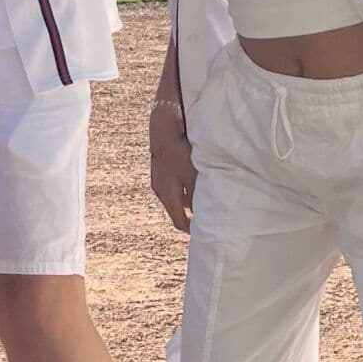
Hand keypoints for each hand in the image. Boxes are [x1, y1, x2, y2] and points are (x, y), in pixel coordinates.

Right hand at [149, 106, 196, 233]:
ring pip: (174, 198)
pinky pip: (172, 187)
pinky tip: (192, 183)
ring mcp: (158, 180)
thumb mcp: (193, 176)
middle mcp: (160, 190)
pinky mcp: (159, 170)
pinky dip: (182, 190)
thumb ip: (198, 195)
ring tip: (201, 201)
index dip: (190, 229)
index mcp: (167, 195)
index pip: (178, 220)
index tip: (202, 233)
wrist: (164, 128)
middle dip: (189, 217)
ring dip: (185, 202)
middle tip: (204, 219)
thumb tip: (204, 213)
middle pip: (175, 211)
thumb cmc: (180, 151)